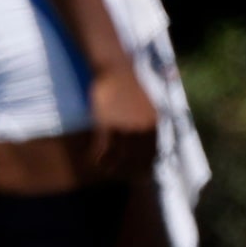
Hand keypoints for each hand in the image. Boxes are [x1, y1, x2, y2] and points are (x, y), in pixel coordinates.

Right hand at [84, 60, 160, 181]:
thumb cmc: (130, 86)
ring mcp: (124, 128)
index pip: (152, 155)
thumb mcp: (149, 106)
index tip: (137, 176)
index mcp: (154, 125)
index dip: (144, 168)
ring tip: (104, 171)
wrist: (115, 69)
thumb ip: (150, 124)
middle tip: (119, 177)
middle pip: (136, 159)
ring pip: (118, 157)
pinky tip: (91, 161)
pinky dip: (96, 157)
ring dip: (110, 167)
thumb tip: (147, 142)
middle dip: (127, 171)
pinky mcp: (106, 124)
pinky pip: (101, 149)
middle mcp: (141, 129)